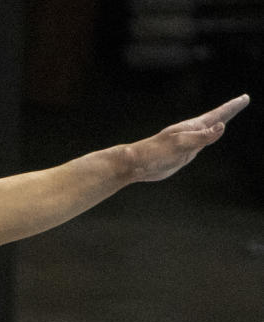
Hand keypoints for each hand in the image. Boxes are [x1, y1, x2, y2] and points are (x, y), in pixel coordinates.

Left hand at [126, 94, 249, 182]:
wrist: (136, 164)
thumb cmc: (155, 153)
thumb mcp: (180, 144)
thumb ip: (201, 137)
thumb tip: (221, 126)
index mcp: (192, 127)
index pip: (217, 115)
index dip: (231, 107)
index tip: (244, 97)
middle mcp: (191, 133)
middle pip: (215, 119)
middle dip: (229, 111)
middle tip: (242, 101)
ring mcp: (187, 143)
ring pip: (208, 131)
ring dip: (219, 123)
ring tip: (226, 118)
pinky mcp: (182, 153)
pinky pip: (201, 143)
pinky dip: (209, 137)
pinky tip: (207, 138)